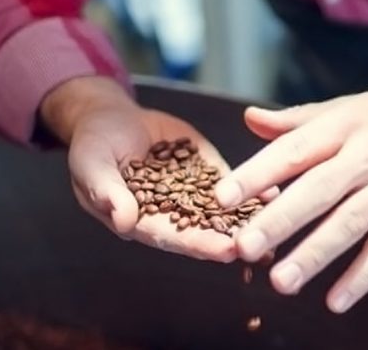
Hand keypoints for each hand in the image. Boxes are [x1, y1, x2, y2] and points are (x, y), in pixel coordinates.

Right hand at [42, 77, 266, 261]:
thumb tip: (124, 221)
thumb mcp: (91, 165)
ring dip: (248, 218)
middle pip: (205, 228)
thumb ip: (108, 192)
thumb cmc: (93, 146)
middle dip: (233, 237)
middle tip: (262, 245)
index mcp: (141, 219)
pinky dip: (251, 187)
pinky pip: (230, 180)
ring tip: (276, 224)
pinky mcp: (204, 168)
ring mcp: (190, 189)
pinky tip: (273, 193)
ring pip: (223, 208)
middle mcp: (170, 210)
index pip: (173, 237)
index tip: (225, 252)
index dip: (199, 244)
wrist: (110, 117)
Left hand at [213, 87, 367, 312]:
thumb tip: (251, 119)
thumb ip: (300, 120)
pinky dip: (363, 276)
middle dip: (280, 220)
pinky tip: (336, 300)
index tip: (223, 197)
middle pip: (319, 190)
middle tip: (243, 246)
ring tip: (281, 281)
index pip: (295, 150)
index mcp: (346, 125)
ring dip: (315, 254)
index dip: (258, 173)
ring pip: (350, 224)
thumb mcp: (353, 107)